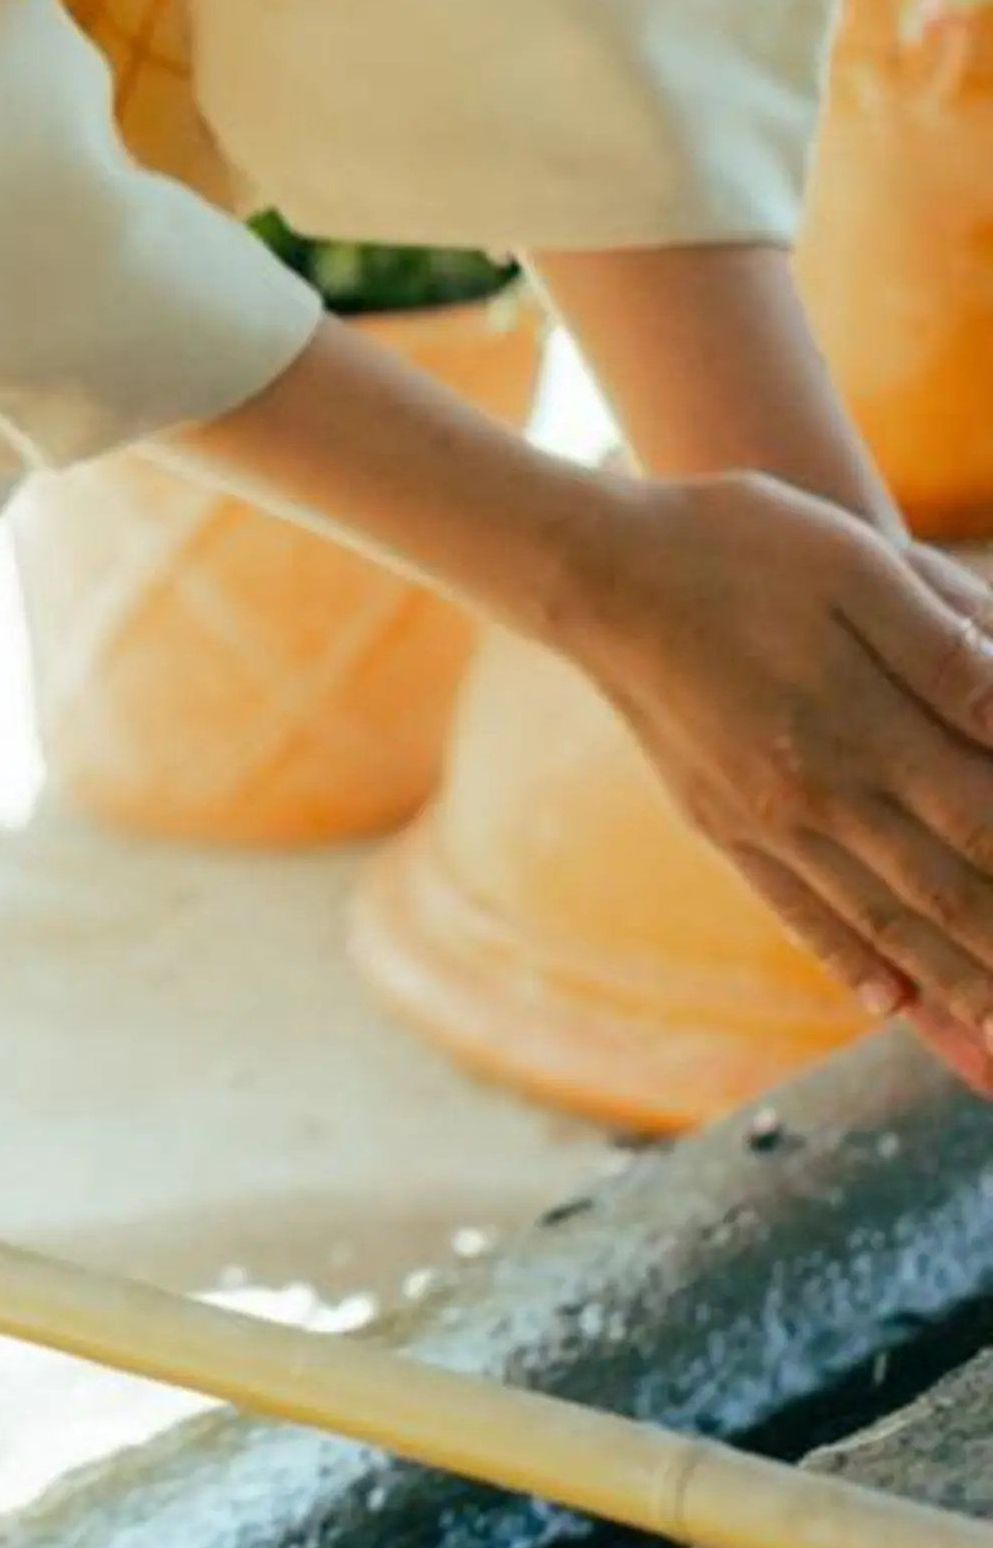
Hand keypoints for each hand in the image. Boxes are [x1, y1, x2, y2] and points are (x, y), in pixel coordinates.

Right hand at [552, 475, 992, 1086]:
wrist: (591, 567)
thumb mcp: (856, 565)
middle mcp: (819, 793)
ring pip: (885, 923)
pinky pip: (798, 911)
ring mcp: (763, 818)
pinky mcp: (718, 822)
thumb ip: (948, 647)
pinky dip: (853, 963)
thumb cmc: (736, 545)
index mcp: (865, 726)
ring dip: (960, 985)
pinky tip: (887, 1001)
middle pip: (953, 897)